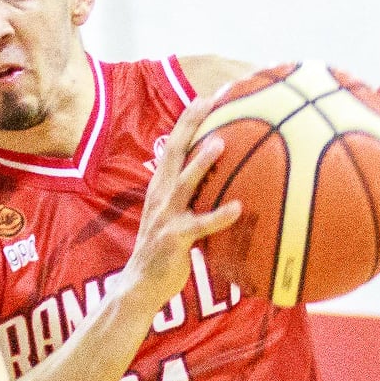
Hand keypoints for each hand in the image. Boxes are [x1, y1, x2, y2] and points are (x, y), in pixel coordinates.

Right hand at [119, 90, 243, 312]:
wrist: (140, 283)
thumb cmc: (163, 250)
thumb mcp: (173, 215)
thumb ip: (192, 197)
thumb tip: (222, 182)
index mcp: (160, 187)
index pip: (174, 146)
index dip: (188, 120)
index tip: (205, 97)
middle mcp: (160, 196)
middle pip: (175, 152)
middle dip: (190, 125)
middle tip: (209, 101)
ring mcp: (166, 216)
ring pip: (184, 183)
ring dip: (201, 162)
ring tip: (221, 143)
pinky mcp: (175, 238)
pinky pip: (201, 224)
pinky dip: (219, 216)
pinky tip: (239, 207)